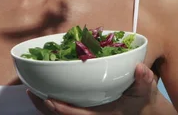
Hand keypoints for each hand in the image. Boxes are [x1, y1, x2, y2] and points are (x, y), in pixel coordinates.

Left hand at [27, 63, 158, 114]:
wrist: (145, 112)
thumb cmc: (142, 100)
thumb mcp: (146, 90)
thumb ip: (144, 79)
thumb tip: (140, 67)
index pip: (75, 114)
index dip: (59, 107)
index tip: (47, 96)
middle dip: (45, 106)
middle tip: (31, 91)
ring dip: (45, 106)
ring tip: (33, 92)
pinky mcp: (85, 112)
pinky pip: (66, 112)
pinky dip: (52, 105)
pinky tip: (45, 94)